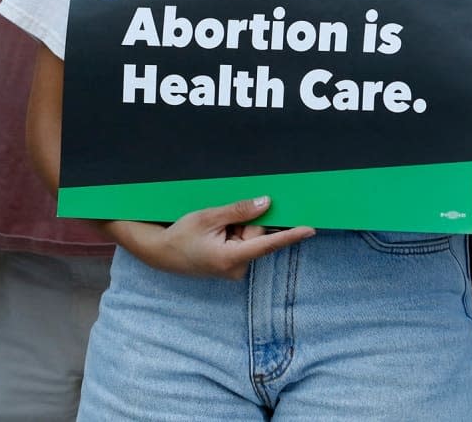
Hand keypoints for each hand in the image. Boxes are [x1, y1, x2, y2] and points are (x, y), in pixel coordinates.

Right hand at [105, 196, 314, 278]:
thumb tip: (266, 203)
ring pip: (250, 239)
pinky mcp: (231, 266)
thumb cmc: (181, 235)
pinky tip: (216, 234)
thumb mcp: (209, 217)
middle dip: (246, 223)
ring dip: (238, 228)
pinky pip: (243, 244)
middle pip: (257, 236)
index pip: (267, 243)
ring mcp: (234, 269)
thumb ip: (239, 210)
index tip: (310, 229)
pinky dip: (234, 234)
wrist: (161, 253)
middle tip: (220, 221)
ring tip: (213, 229)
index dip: (290, 235)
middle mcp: (237, 268)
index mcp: (231, 258)